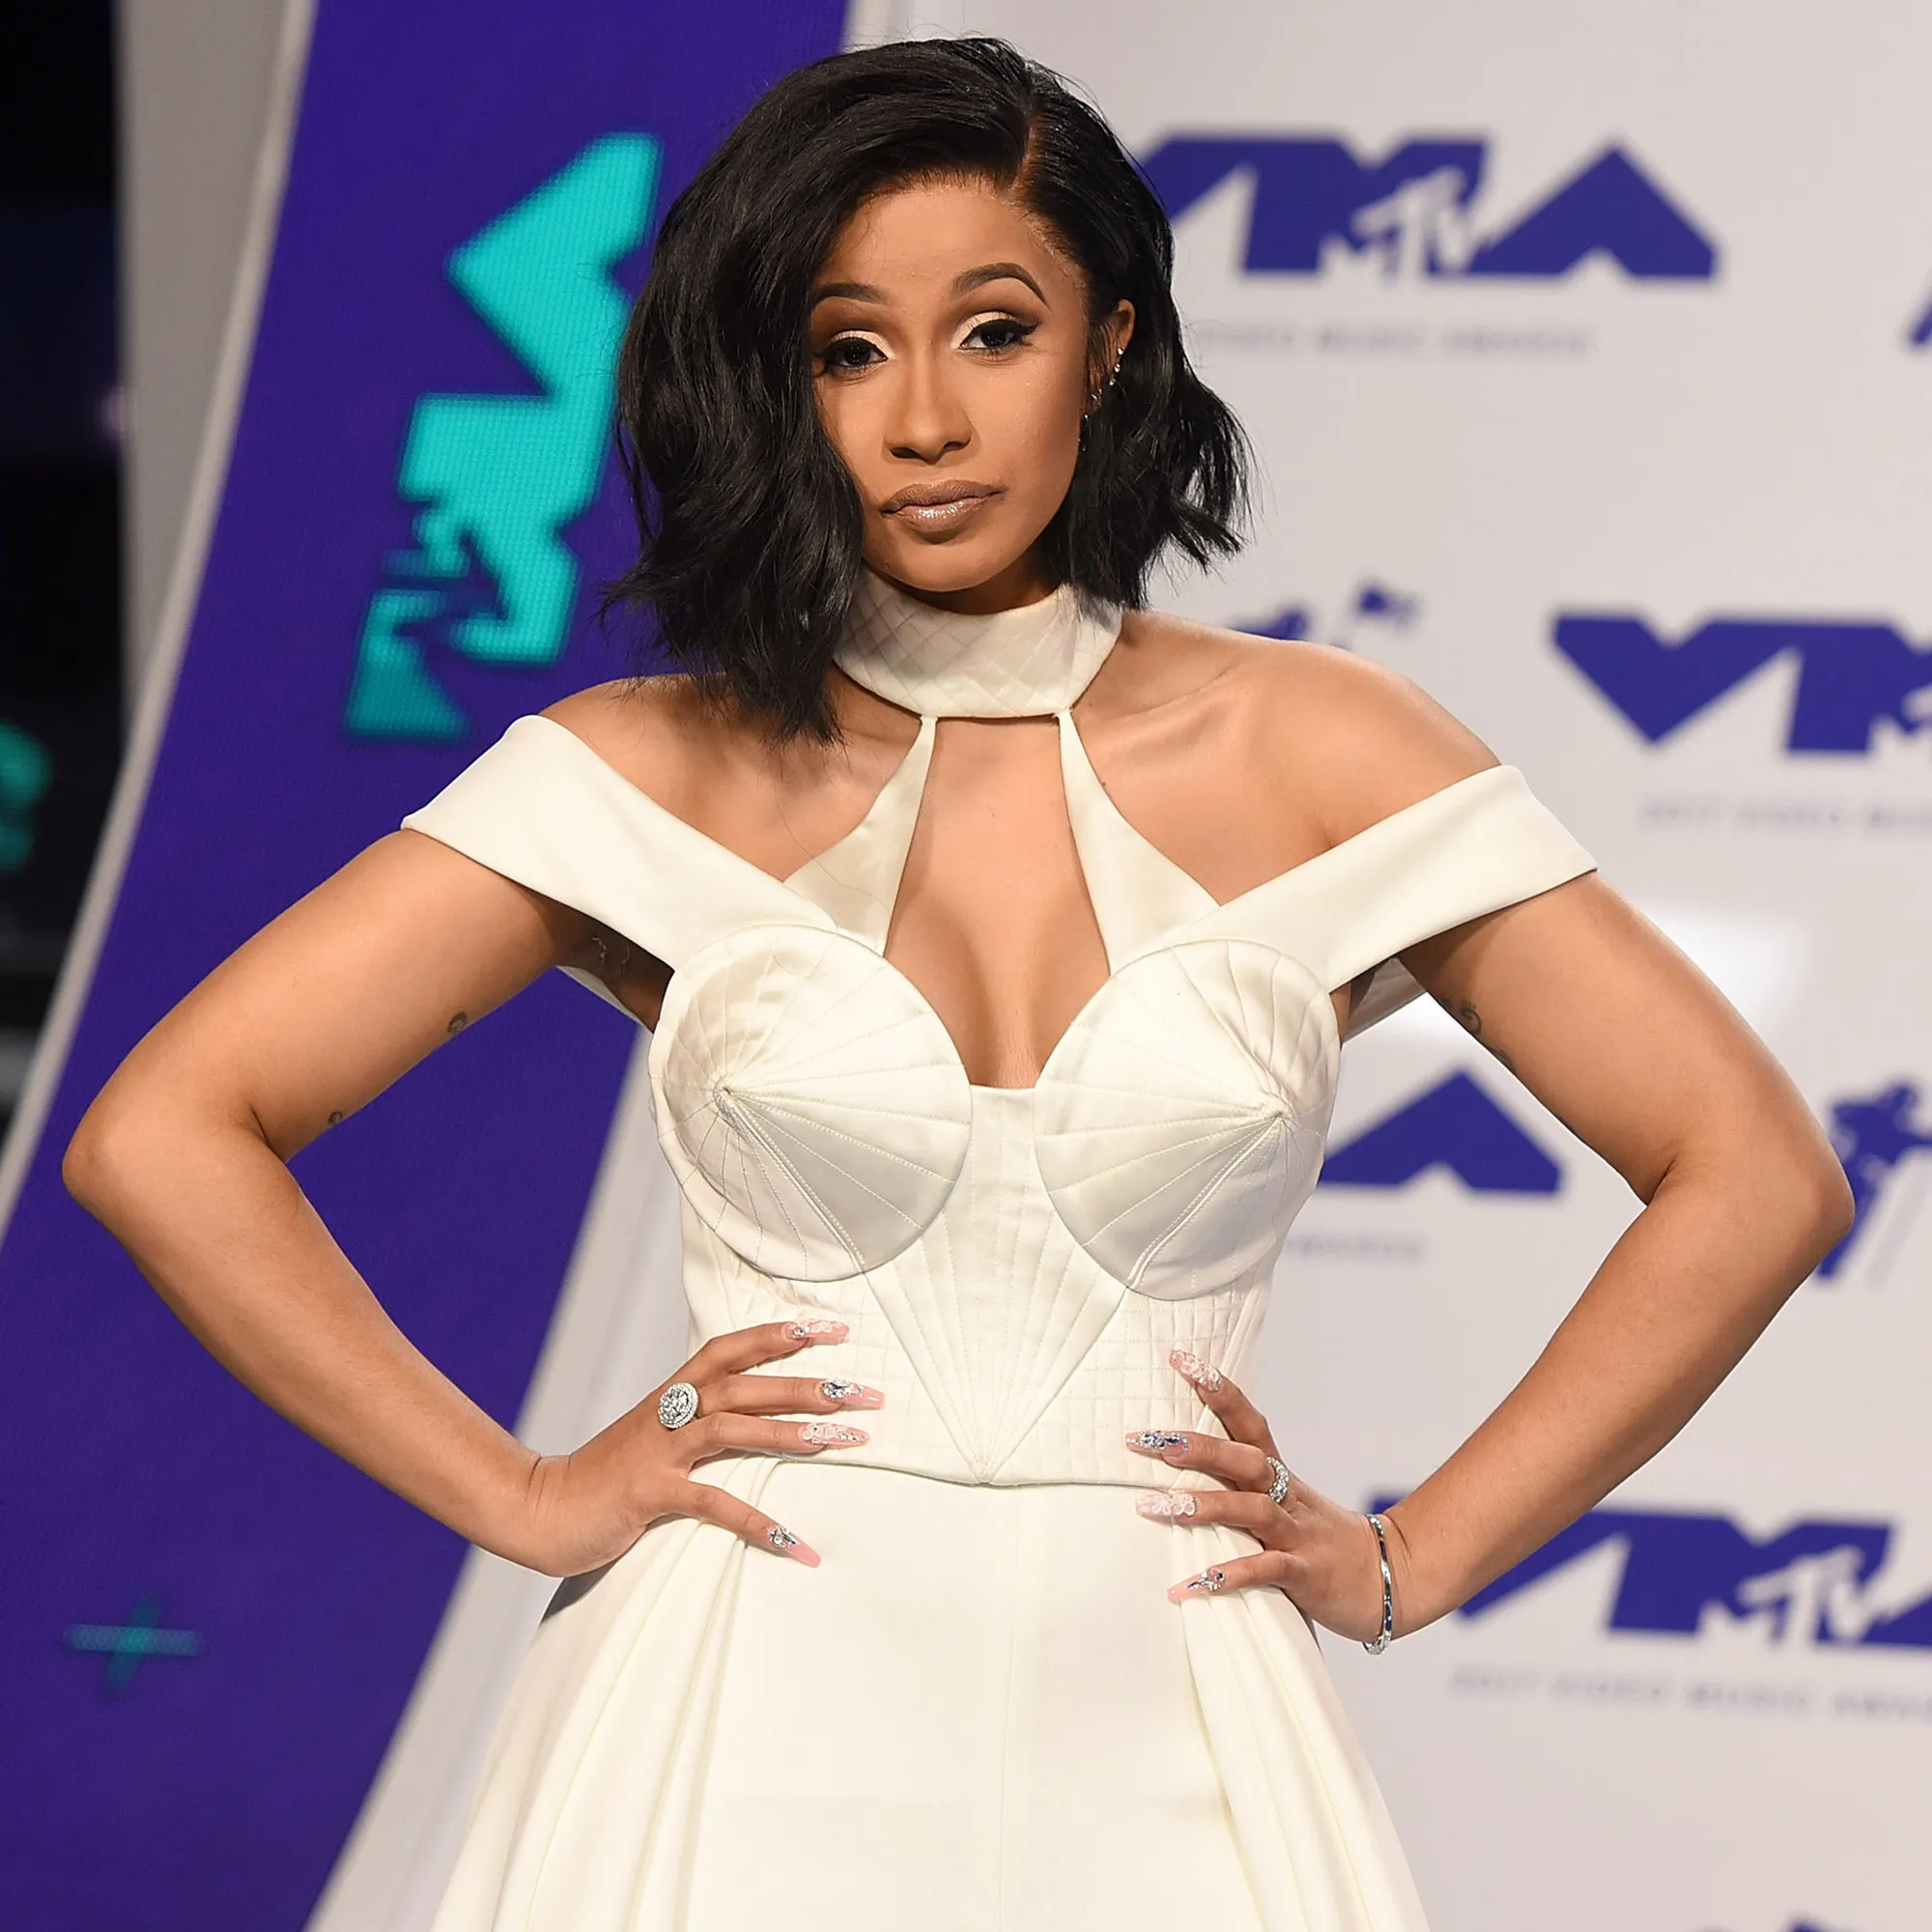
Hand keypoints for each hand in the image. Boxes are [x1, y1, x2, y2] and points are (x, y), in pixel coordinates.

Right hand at [516, 1319, 880, 1576]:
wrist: (539, 1508)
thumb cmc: (606, 1475)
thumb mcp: (654, 1435)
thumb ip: (699, 1421)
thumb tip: (752, 1415)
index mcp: (673, 1394)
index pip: (733, 1348)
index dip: (781, 1334)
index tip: (833, 1327)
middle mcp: (670, 1412)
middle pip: (749, 1385)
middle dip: (811, 1385)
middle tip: (867, 1392)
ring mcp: (659, 1451)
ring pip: (737, 1429)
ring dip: (796, 1433)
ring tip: (848, 1442)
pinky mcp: (649, 1494)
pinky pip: (714, 1504)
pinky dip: (759, 1524)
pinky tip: (798, 1543)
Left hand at [1128, 1349, 1403, 1642]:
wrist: (1388, 1577)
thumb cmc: (1320, 1537)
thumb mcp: (1284, 1500)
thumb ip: (1239, 1483)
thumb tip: (1180, 1456)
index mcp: (1280, 1473)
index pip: (1248, 1420)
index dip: (1217, 1388)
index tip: (1180, 1358)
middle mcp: (1287, 1496)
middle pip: (1243, 1459)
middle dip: (1195, 1446)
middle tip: (1145, 1438)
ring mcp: (1297, 1533)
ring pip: (1249, 1509)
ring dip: (1201, 1506)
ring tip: (1152, 1506)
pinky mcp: (1304, 1574)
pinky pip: (1263, 1572)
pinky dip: (1225, 1578)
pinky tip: (1186, 1585)